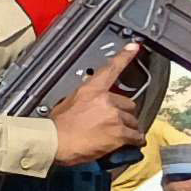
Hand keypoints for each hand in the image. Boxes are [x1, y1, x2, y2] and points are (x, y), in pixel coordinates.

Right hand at [47, 49, 142, 165]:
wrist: (54, 143)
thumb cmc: (56, 127)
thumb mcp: (66, 104)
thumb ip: (83, 99)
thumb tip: (88, 103)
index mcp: (91, 90)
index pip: (111, 69)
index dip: (124, 57)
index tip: (133, 47)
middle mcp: (106, 100)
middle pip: (128, 103)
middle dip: (123, 113)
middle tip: (113, 122)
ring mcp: (114, 117)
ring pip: (133, 121)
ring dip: (127, 128)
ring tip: (115, 135)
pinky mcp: (119, 133)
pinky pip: (136, 136)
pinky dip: (134, 140)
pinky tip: (130, 142)